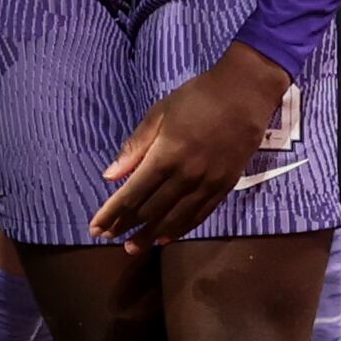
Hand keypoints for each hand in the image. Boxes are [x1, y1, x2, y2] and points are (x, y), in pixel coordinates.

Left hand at [91, 42, 293, 248]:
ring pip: (174, 219)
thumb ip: (135, 146)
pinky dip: (180, 229)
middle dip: (126, 226)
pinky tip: (165, 238)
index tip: (95, 227)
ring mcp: (207, 184)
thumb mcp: (160, 113)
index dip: (112, 213)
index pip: (132, 194)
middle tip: (107, 237)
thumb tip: (110, 175)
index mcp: (166, 156)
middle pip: (150, 210)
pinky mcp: (224, 187)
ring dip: (150, 235)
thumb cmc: (197, 98)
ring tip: (133, 247)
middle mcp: (186, 176)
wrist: (245, 94)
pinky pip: (199, 215)